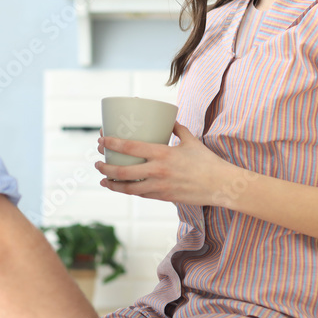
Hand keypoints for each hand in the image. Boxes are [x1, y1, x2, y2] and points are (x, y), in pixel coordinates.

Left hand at [95, 121, 240, 206]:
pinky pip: (140, 195)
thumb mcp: (191, 140)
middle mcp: (157, 171)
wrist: (221, 186)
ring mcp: (159, 187)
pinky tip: (121, 188)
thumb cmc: (207, 161)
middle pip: (122, 171)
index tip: (101, 139)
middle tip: (97, 161)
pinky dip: (128, 191)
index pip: (129, 147)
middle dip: (104, 166)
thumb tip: (169, 119)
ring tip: (102, 179)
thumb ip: (178, 129)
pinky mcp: (163, 197)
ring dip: (111, 184)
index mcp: (162, 153)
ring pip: (127, 188)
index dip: (112, 143)